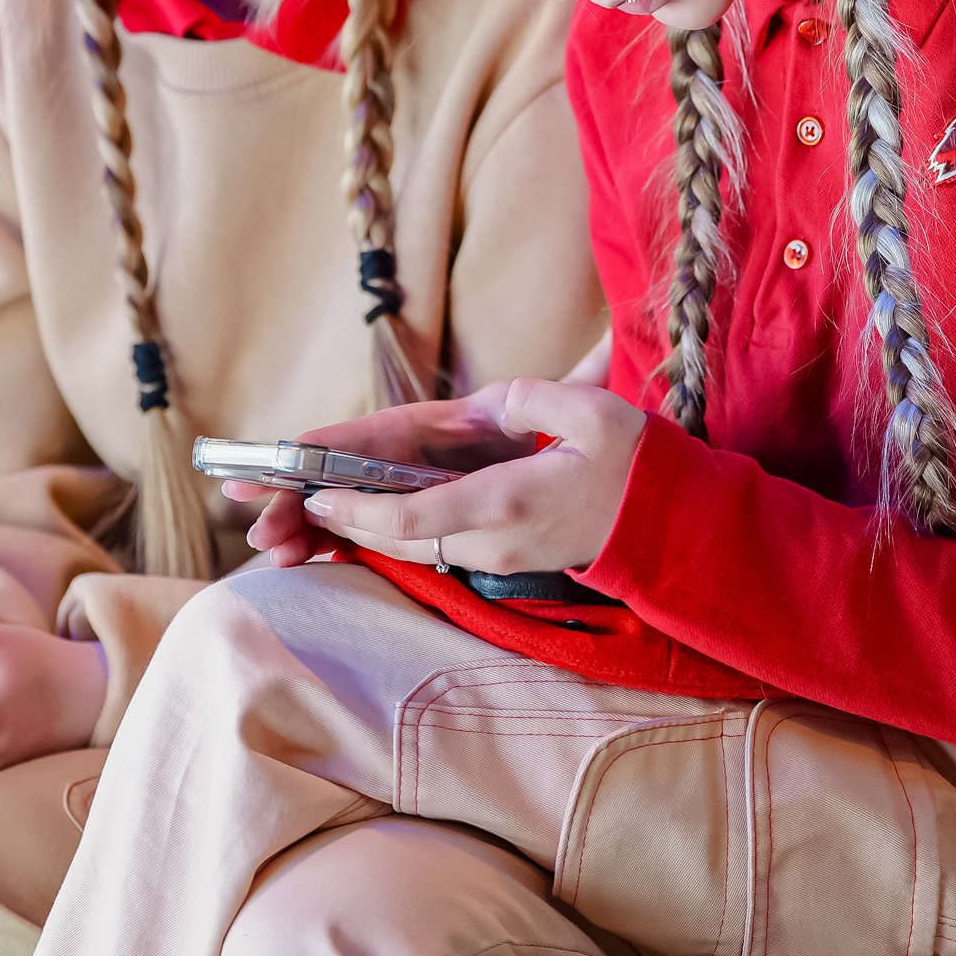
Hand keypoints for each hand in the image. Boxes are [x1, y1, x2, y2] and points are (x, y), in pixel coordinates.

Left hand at [237, 380, 646, 575]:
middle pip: (398, 541)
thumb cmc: (640, 468)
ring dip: (356, 535)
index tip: (315, 495)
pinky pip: (431, 551)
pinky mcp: (502, 555)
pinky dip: (389, 539)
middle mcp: (493, 537)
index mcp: (509, 501)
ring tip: (300, 518)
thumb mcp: (594, 414)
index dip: (359, 510)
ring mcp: (497, 553)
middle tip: (279, 511)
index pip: (417, 517)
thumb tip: (483, 405)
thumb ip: (532, 400)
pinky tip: (356, 526)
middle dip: (336, 527)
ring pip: (409, 550)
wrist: (676, 528)